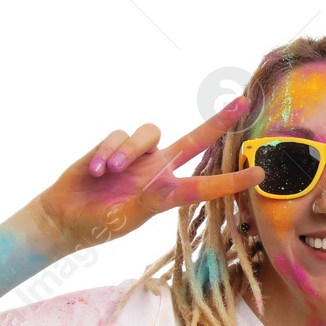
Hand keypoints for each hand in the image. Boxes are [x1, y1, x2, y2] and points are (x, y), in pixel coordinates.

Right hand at [33, 98, 263, 252]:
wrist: (65, 216)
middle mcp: (158, 169)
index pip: (206, 184)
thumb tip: (166, 186)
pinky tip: (96, 170)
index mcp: (167, 193)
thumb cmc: (100, 223)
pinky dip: (108, 152)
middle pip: (195, 139)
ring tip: (110, 172)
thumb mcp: (130, 217)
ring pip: (150, 132)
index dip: (232, 180)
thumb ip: (149, 200)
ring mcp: (138, 155)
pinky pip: (119, 136)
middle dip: (219, 121)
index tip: (260, 174)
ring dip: (129, 150)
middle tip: (244, 102)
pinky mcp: (114, 145)